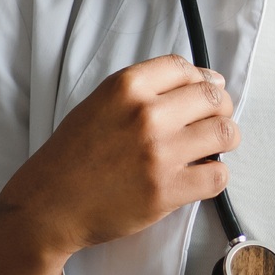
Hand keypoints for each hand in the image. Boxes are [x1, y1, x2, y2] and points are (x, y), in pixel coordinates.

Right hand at [0, 54, 235, 274]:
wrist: (48, 206)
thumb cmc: (73, 155)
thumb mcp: (100, 103)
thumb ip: (144, 91)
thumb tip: (199, 83)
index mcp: (127, 86)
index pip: (187, 68)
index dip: (203, 80)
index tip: (208, 91)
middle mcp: (147, 114)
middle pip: (213, 98)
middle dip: (221, 109)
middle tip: (215, 121)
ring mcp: (159, 153)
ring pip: (226, 133)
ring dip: (225, 140)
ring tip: (212, 148)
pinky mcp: (167, 190)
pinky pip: (218, 175)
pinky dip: (216, 176)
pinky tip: (201, 176)